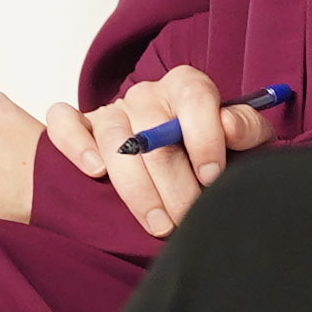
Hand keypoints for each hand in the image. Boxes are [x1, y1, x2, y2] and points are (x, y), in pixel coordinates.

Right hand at [47, 64, 272, 242]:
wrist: (175, 166)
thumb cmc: (209, 156)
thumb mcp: (242, 143)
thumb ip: (246, 129)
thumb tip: (229, 125)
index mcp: (185, 87)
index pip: (193, 96)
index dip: (204, 137)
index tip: (212, 176)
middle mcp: (146, 95)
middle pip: (154, 134)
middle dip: (175, 184)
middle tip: (188, 219)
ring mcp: (111, 110)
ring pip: (114, 140)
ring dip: (136, 189)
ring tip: (157, 224)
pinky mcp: (80, 128)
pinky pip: (65, 124)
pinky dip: (76, 145)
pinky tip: (94, 171)